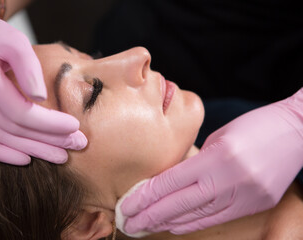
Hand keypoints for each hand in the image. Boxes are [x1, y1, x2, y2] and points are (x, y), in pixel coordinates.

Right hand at [0, 0, 86, 164]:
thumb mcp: (13, 38)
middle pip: (12, 128)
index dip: (49, 123)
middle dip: (48, 140)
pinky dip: (0, 153)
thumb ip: (28, 66)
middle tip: (76, 144)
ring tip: (60, 155)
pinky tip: (25, 159)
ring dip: (32, 149)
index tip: (75, 126)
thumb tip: (42, 97)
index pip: (20, 110)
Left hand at [119, 88, 302, 234]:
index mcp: (218, 157)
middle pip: (179, 205)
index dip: (145, 197)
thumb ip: (196, 162)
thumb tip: (171, 181)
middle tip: (127, 224)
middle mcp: (229, 180)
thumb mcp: (218, 139)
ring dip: (167, 223)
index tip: (126, 206)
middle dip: (149, 217)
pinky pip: (215, 219)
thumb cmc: (253, 127)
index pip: (171, 183)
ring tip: (145, 226)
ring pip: (195, 217)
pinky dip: (191, 223)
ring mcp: (244, 196)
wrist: (295, 132)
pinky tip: (174, 226)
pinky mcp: (254, 205)